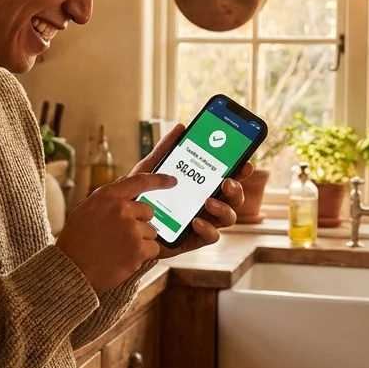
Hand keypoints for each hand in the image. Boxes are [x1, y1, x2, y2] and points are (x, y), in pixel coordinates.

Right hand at [56, 172, 175, 294]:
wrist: (73, 270)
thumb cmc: (76, 241)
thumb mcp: (85, 209)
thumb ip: (108, 199)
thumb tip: (127, 191)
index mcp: (107, 196)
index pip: (140, 181)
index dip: (159, 180)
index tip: (171, 180)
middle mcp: (121, 209)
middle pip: (148, 211)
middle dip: (140, 222)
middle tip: (122, 235)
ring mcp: (131, 229)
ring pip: (151, 231)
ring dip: (140, 240)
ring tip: (119, 249)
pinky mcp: (139, 249)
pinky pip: (153, 247)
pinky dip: (143, 254)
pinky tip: (125, 258)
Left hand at [131, 123, 253, 257]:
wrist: (124, 224)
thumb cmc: (140, 195)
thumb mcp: (150, 170)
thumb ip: (165, 150)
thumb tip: (181, 127)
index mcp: (201, 186)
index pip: (228, 177)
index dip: (240, 171)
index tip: (245, 163)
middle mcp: (207, 203)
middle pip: (234, 198)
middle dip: (236, 189)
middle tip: (226, 182)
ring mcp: (203, 222)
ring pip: (228, 217)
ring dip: (224, 208)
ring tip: (208, 202)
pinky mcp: (193, 240)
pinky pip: (211, 237)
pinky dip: (208, 228)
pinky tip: (196, 221)